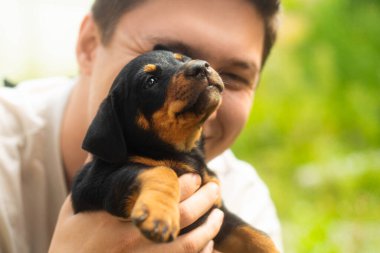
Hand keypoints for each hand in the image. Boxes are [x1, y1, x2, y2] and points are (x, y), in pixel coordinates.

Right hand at [49, 174, 223, 252]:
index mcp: (118, 215)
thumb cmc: (70, 240)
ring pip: (190, 243)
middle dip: (205, 200)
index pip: (160, 194)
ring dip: (210, 228)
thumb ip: (92, 177)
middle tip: (215, 188)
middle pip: (182, 215)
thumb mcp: (76, 205)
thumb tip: (102, 150)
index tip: (196, 176)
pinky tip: (208, 243)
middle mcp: (134, 237)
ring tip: (219, 214)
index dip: (184, 184)